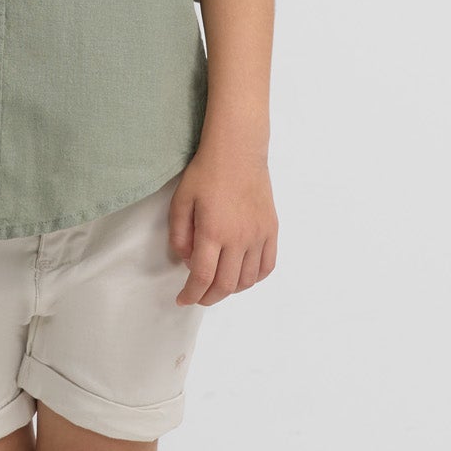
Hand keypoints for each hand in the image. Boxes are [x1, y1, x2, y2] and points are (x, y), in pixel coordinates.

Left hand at [167, 147, 277, 303]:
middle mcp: (238, 238)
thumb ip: (179, 235)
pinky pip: (267, 266)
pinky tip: (243, 276)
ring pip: (247, 279)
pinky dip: (254, 278)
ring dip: (231, 290)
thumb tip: (187, 261)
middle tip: (198, 296)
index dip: (191, 294)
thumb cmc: (206, 172)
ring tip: (218, 285)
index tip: (183, 299)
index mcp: (212, 231)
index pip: (202, 276)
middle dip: (208, 297)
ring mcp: (259, 235)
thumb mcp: (181, 201)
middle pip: (226, 284)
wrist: (238, 151)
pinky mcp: (271, 229)